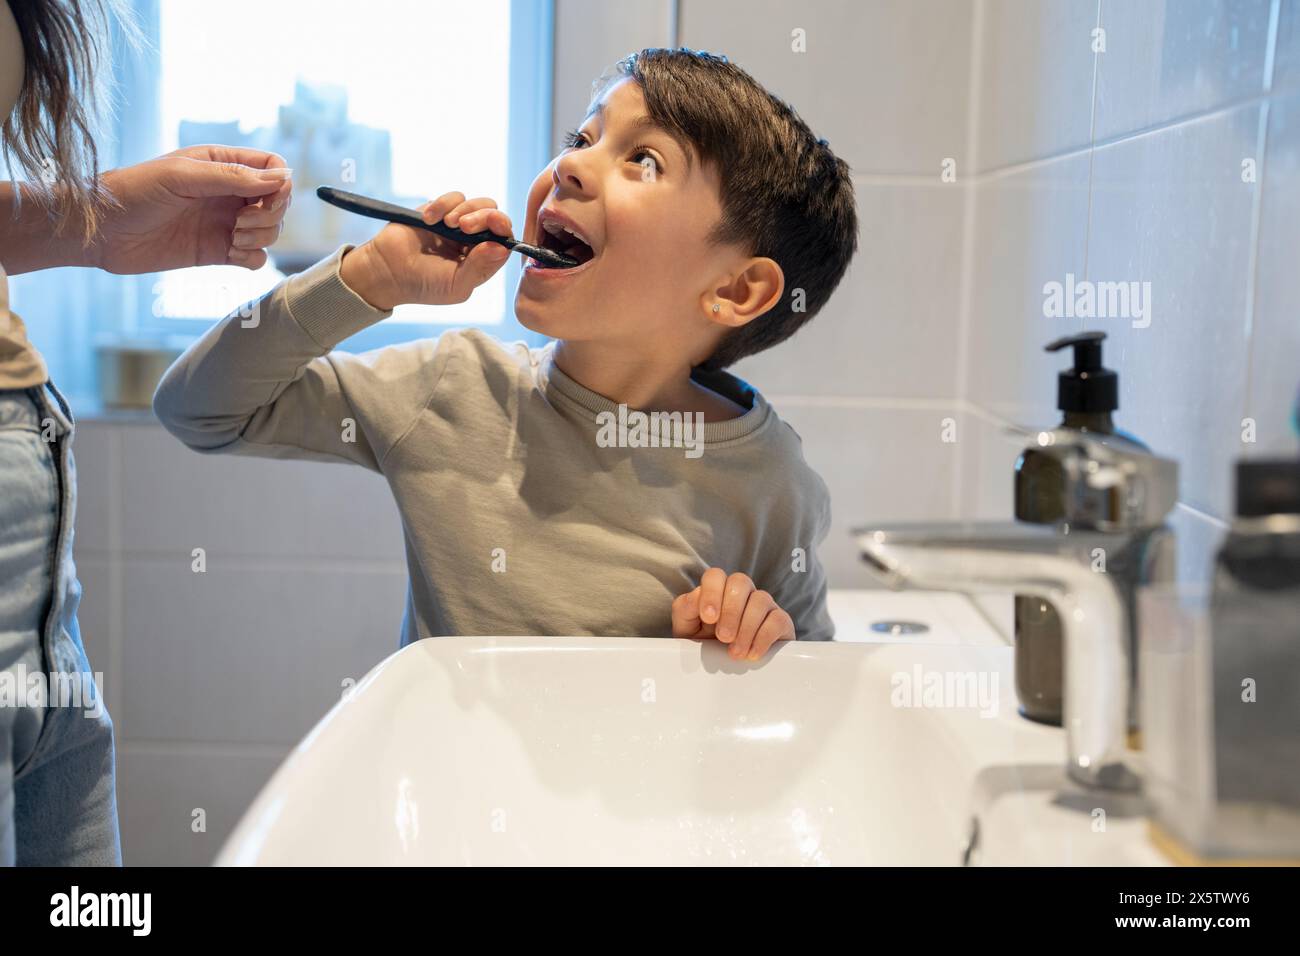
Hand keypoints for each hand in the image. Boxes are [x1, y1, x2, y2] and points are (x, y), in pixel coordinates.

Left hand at [88, 145, 292, 272]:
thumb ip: (233, 177)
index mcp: (221, 164)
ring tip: (233, 238)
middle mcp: (228, 193)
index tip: (266, 199)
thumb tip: (282, 178)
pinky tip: (230, 254)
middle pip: (277, 202)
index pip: (272, 167)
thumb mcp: (183, 176)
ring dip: (261, 237)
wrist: (102, 231)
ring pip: (271, 231)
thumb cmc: (134, 192)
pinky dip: (253, 258)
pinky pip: (256, 258)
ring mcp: (225, 223)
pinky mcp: (218, 252)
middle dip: (270, 215)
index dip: (279, 184)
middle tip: (240, 222)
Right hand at [340, 191, 511, 310]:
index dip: (503, 229)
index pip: (504, 240)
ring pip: (477, 203)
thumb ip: (480, 268)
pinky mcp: (439, 211)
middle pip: (494, 217)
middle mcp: (473, 241)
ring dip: (465, 209)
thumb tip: (501, 248)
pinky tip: (429, 220)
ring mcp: (456, 225)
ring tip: (448, 224)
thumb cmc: (423, 286)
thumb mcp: (456, 285)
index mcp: (482, 261)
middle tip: (465, 226)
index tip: (494, 224)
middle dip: (485, 216)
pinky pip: (453, 198)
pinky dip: (443, 204)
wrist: (386, 271)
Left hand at [671, 568, 795, 660]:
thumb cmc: (705, 644)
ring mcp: (764, 604)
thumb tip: (695, 598)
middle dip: (731, 611)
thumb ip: (685, 610)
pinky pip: (777, 620)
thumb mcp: (687, 630)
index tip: (708, 618)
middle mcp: (743, 592)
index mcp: (718, 589)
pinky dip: (763, 638)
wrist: (727, 669)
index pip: (715, 575)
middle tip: (723, 637)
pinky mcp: (781, 621)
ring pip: (760, 599)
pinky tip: (752, 654)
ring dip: (746, 628)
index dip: (711, 593)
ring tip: (735, 652)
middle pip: (740, 582)